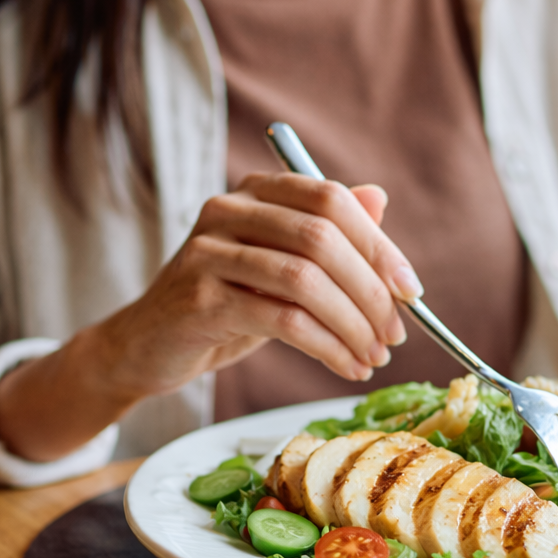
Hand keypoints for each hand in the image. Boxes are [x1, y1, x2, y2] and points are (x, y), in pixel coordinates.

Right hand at [0, 174, 421, 460]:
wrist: (147, 347)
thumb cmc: (224, 305)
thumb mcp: (281, 267)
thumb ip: (327, 233)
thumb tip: (379, 197)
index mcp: (255, 192)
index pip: (330, 200)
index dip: (379, 245)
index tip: (410, 292)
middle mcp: (228, 210)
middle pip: (322, 238)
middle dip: (370, 291)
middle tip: (395, 335)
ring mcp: (208, 252)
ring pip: (305, 280)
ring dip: (352, 324)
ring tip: (374, 356)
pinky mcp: (199, 298)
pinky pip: (281, 319)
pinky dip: (326, 346)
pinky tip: (345, 366)